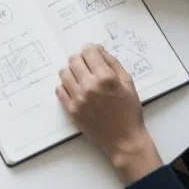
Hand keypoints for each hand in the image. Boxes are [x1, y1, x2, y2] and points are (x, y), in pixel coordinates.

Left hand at [57, 44, 161, 182]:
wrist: (125, 140)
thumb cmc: (129, 111)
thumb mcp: (128, 83)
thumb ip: (113, 62)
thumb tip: (97, 48)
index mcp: (106, 77)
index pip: (88, 51)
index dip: (90, 50)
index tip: (91, 54)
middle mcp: (90, 86)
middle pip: (73, 59)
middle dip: (80, 60)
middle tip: (87, 67)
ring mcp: (79, 98)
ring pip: (64, 72)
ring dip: (71, 72)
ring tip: (80, 78)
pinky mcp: (71, 110)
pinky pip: (59, 89)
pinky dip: (65, 87)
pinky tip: (75, 90)